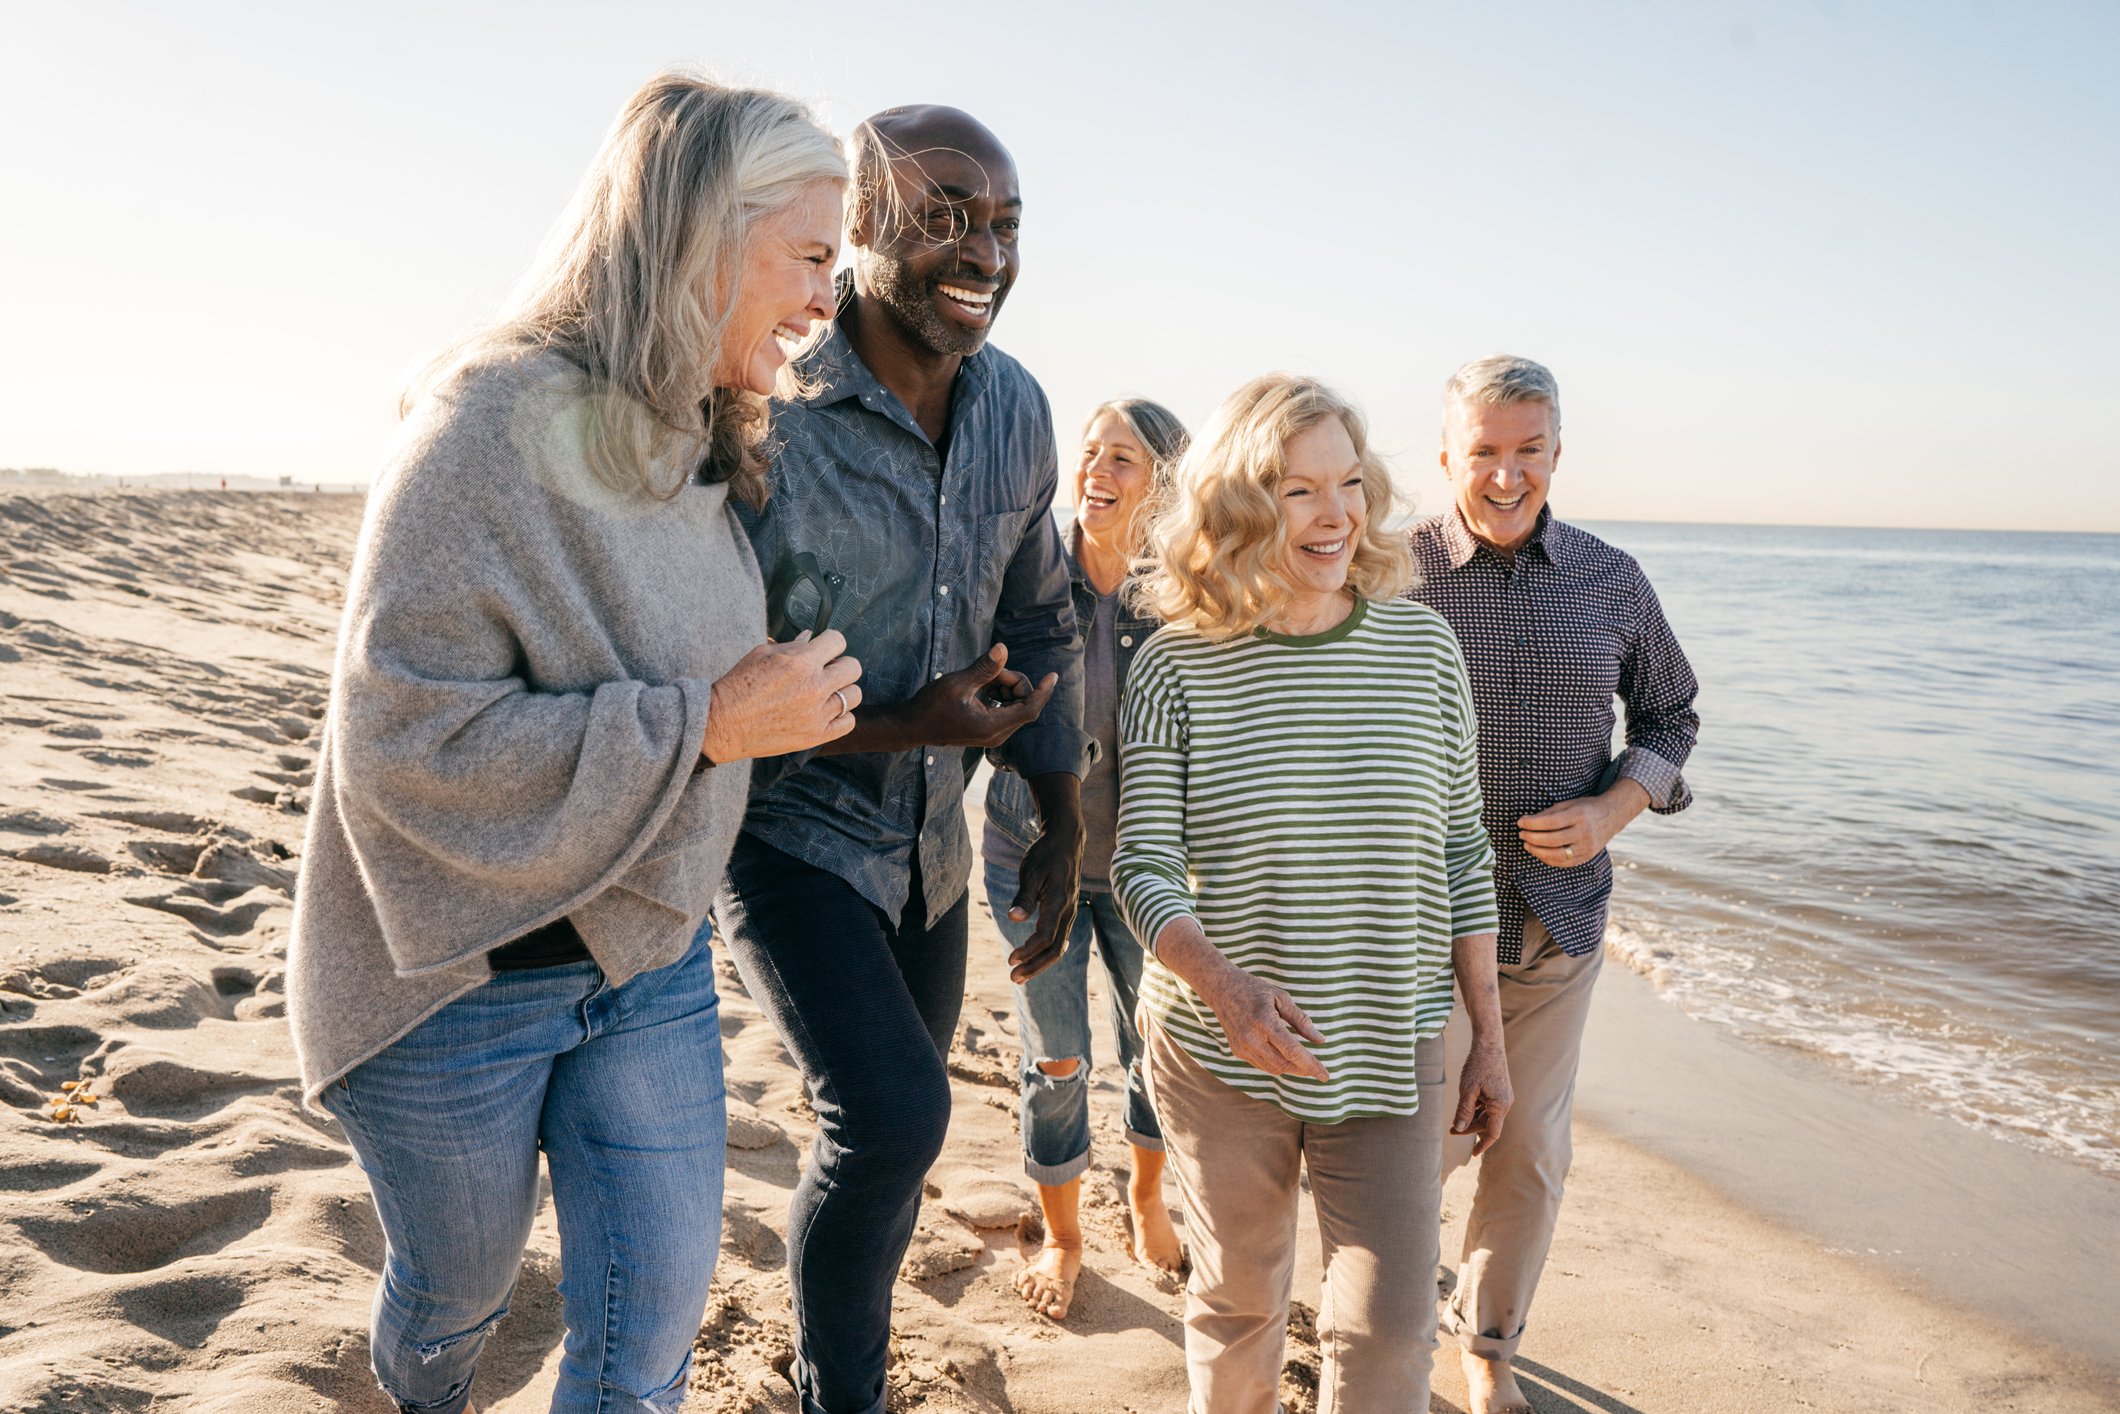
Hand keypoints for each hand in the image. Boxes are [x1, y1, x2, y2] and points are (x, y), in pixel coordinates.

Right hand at [701, 630, 860, 764]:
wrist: (723, 723)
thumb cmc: (739, 686)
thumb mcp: (762, 654)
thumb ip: (792, 645)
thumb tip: (811, 637)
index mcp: (801, 662)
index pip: (838, 641)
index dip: (831, 643)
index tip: (824, 649)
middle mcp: (814, 687)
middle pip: (853, 667)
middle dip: (840, 665)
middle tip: (826, 671)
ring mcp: (817, 713)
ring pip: (854, 695)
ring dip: (843, 691)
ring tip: (826, 693)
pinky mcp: (816, 735)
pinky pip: (848, 722)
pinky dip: (841, 716)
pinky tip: (826, 712)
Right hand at [903, 644, 1056, 749]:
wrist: (912, 726)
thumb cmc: (931, 706)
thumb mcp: (958, 683)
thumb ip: (984, 668)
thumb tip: (1003, 648)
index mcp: (992, 726)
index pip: (1030, 709)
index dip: (1043, 691)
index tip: (1052, 675)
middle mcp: (996, 734)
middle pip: (1023, 704)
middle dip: (1012, 682)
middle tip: (990, 671)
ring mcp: (992, 734)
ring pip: (1014, 706)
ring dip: (1004, 687)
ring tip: (981, 679)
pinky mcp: (987, 730)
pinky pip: (1004, 709)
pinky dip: (998, 695)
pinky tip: (982, 687)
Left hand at [1007, 776, 1083, 982]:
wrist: (1066, 840)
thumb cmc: (1045, 855)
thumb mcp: (1030, 872)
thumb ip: (1024, 897)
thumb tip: (1013, 919)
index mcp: (1059, 902)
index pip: (1045, 936)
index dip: (1028, 951)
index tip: (1010, 960)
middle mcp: (1069, 911)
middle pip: (1055, 949)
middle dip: (1034, 966)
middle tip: (1013, 978)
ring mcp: (1071, 912)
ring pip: (1059, 946)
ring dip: (1039, 963)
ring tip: (1020, 975)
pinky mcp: (1068, 912)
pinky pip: (1060, 939)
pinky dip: (1047, 952)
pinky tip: (1034, 959)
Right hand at [1198, 963, 1329, 1081]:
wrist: (1222, 989)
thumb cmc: (1255, 990)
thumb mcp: (1281, 998)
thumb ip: (1301, 1020)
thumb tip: (1321, 1040)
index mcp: (1264, 1022)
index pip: (1292, 1051)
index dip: (1311, 1065)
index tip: (1325, 1075)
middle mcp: (1251, 1038)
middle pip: (1284, 1064)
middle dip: (1303, 1070)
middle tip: (1317, 1069)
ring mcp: (1242, 1046)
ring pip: (1273, 1069)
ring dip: (1291, 1069)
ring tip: (1304, 1064)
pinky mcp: (1237, 1051)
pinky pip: (1262, 1065)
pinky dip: (1276, 1064)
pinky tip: (1285, 1057)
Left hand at [1451, 1038, 1511, 1155]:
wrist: (1489, 1043)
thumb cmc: (1479, 1065)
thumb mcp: (1468, 1089)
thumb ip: (1464, 1110)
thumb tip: (1459, 1127)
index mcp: (1500, 1106)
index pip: (1493, 1133)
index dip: (1482, 1144)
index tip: (1473, 1154)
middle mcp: (1504, 1103)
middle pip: (1488, 1124)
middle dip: (1470, 1128)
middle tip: (1452, 1130)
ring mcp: (1502, 1096)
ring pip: (1486, 1114)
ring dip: (1472, 1118)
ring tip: (1455, 1120)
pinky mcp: (1498, 1090)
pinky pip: (1487, 1105)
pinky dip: (1476, 1108)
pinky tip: (1464, 1107)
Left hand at [1517, 779, 1648, 868]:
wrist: (1611, 816)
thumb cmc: (1585, 808)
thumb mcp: (1568, 804)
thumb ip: (1548, 813)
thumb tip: (1526, 821)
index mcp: (1578, 815)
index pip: (1550, 822)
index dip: (1532, 823)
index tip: (1520, 822)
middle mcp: (1584, 832)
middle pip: (1552, 840)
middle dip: (1532, 838)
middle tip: (1521, 834)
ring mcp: (1587, 847)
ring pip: (1557, 855)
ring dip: (1537, 851)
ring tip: (1526, 844)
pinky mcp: (1587, 857)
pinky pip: (1564, 862)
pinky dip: (1548, 859)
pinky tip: (1539, 853)